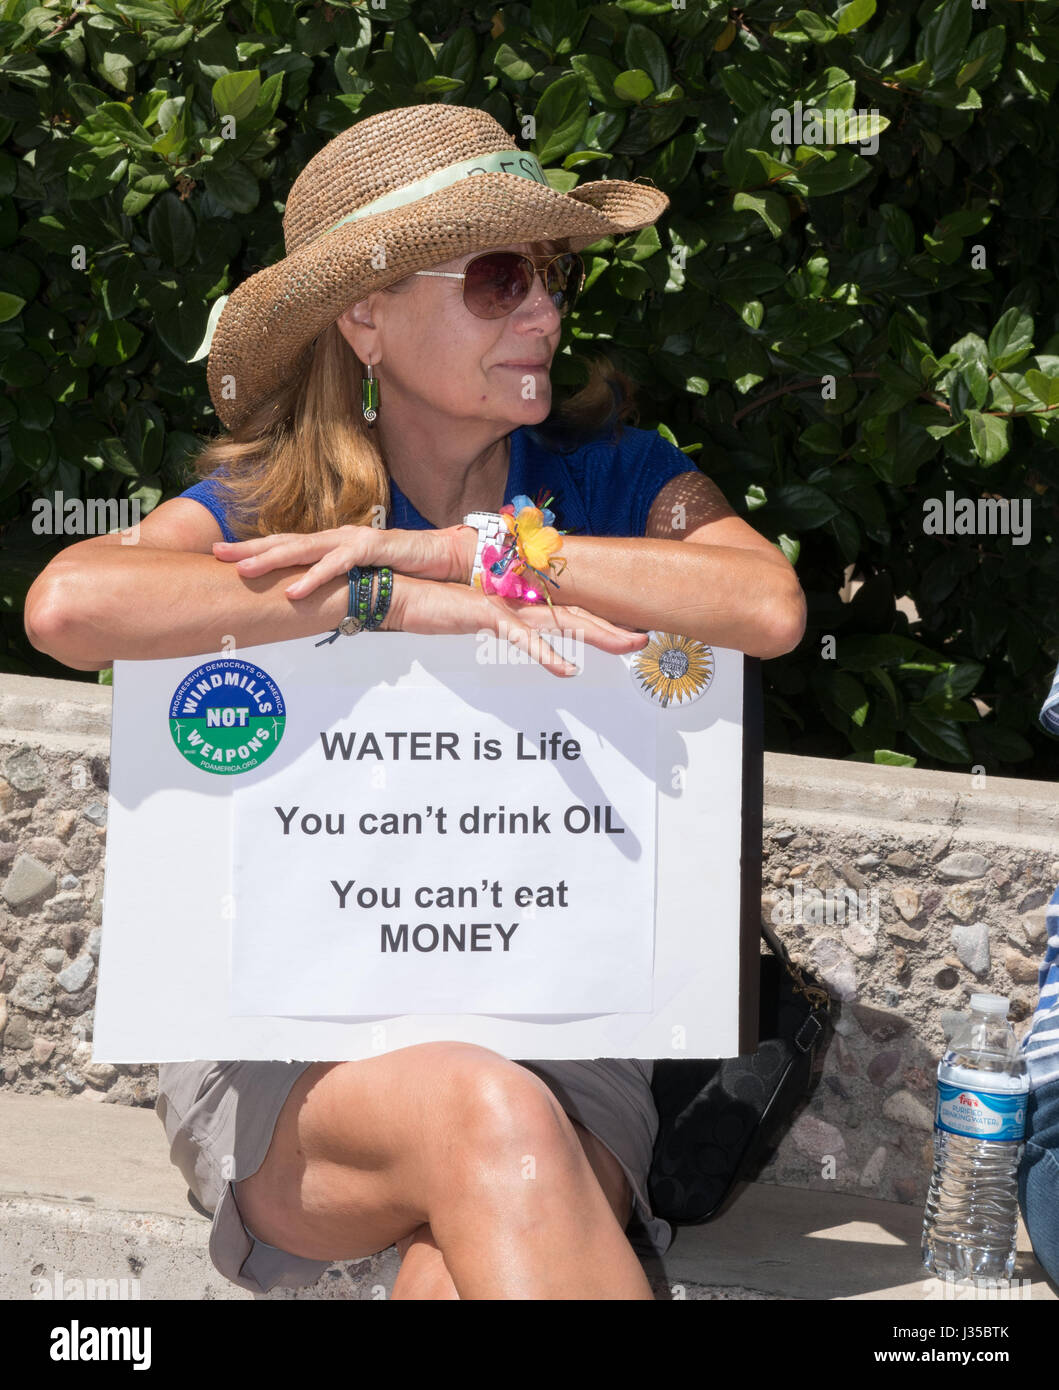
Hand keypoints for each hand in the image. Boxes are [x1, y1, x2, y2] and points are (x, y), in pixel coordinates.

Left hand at [212, 523, 476, 593]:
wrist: (439, 556)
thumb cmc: (398, 569)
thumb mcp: (358, 578)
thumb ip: (334, 584)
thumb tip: (309, 600)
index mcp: (329, 544)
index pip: (285, 544)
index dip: (254, 548)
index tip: (221, 554)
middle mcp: (335, 537)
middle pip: (285, 541)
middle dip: (249, 548)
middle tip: (217, 554)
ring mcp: (351, 540)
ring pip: (304, 549)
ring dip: (272, 560)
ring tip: (243, 571)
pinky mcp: (370, 549)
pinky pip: (337, 566)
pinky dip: (314, 578)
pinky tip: (293, 591)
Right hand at [389, 573, 648, 677]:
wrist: (397, 591)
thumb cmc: (432, 603)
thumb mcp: (476, 613)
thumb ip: (503, 619)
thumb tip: (521, 629)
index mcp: (519, 594)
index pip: (569, 604)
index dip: (601, 614)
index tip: (629, 625)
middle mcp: (518, 594)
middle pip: (578, 611)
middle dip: (614, 625)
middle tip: (646, 637)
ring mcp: (505, 602)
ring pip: (563, 620)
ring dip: (599, 634)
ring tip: (630, 644)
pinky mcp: (485, 614)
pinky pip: (522, 638)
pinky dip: (546, 655)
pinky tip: (567, 671)